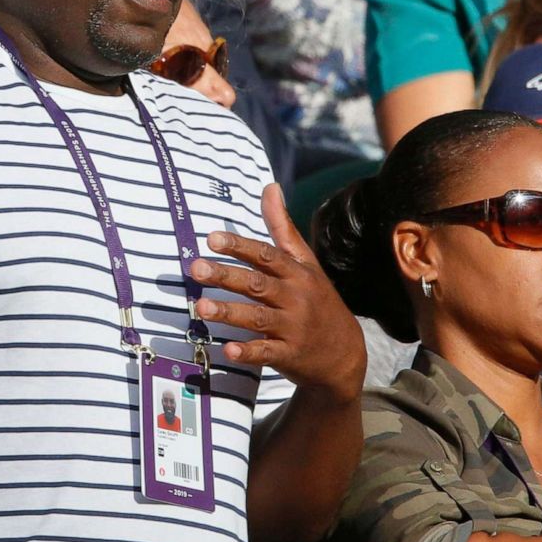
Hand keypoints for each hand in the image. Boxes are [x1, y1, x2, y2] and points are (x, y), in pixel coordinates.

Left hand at [189, 183, 365, 401]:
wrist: (345, 352)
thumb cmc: (318, 299)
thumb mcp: (306, 262)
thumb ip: (283, 227)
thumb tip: (269, 187)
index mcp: (297, 273)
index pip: (266, 255)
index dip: (240, 246)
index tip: (212, 238)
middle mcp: (295, 298)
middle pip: (258, 284)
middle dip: (226, 276)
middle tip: (196, 268)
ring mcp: (293, 328)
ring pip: (258, 318)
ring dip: (230, 312)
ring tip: (201, 308)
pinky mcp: (289, 355)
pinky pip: (266, 353)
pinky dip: (248, 352)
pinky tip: (227, 350)